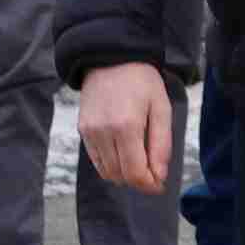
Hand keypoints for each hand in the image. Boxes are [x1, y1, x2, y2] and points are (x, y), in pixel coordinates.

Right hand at [78, 63, 176, 194]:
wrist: (111, 59)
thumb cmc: (142, 82)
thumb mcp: (161, 109)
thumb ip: (161, 145)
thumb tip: (159, 176)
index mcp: (126, 127)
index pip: (134, 172)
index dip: (149, 185)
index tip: (160, 185)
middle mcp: (103, 132)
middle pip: (120, 175)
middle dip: (139, 181)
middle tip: (154, 175)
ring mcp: (89, 132)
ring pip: (106, 171)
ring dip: (124, 175)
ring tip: (141, 164)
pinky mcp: (82, 130)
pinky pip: (96, 160)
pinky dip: (111, 165)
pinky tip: (125, 155)